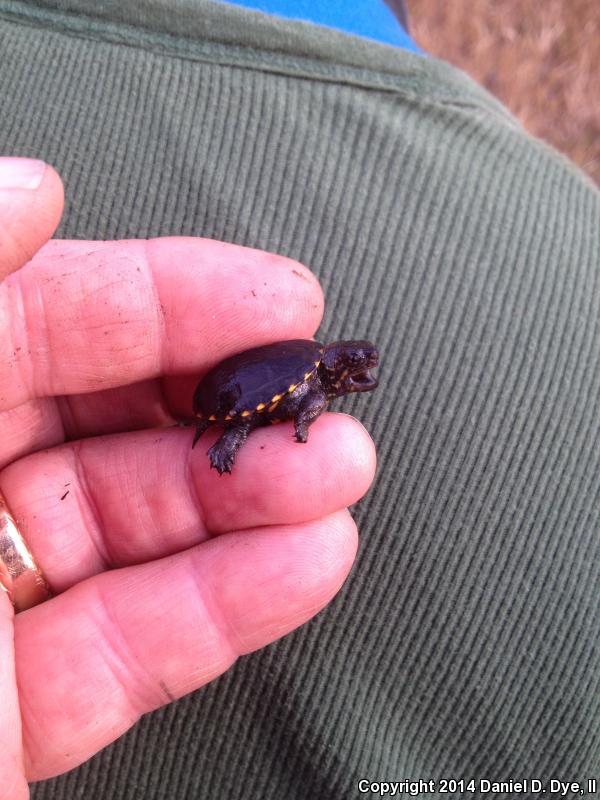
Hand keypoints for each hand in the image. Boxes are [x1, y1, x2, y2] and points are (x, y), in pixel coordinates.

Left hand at [0, 158, 375, 794]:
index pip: (47, 317)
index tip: (276, 300)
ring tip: (338, 477)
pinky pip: (136, 642)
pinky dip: (228, 605)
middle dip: (229, 407)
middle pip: (110, 422)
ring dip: (254, 506)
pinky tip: (306, 562)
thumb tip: (28, 188)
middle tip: (316, 403)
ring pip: (138, 533)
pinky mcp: (18, 708)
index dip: (170, 298)